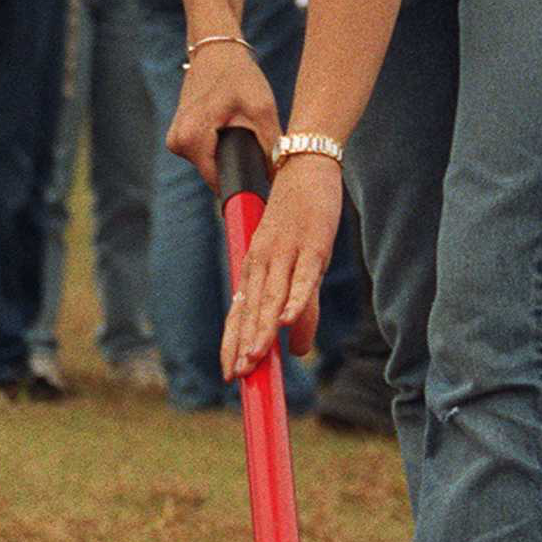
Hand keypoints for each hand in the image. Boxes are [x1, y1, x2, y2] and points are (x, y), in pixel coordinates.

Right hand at [167, 44, 280, 189]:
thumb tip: (280, 180)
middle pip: (217, 176)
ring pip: (212, 166)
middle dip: (241, 169)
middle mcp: (177, 144)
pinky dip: (222, 150)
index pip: (221, 183)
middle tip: (264, 156)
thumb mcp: (262, 107)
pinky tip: (236, 135)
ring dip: (231, 158)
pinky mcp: (180, 138)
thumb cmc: (238, 75)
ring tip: (250, 140)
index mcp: (190, 139)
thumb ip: (271, 145)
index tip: (265, 189)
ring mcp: (176, 142)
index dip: (246, 186)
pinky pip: (206, 156)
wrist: (216, 52)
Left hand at [221, 153, 342, 379]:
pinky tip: (288, 322)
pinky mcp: (312, 245)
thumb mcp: (299, 265)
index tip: (229, 376)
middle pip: (251, 310)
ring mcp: (286, 253)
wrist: (306, 165)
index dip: (233, 343)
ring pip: (271, 297)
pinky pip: (302, 278)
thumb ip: (300, 309)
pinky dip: (295, 300)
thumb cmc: (300, 217)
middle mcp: (264, 262)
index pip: (239, 313)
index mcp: (256, 267)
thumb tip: (297, 349)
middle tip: (238, 376)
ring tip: (256, 358)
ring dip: (262, 328)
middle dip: (244, 344)